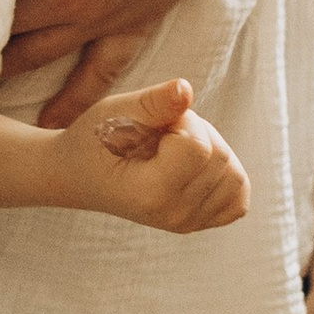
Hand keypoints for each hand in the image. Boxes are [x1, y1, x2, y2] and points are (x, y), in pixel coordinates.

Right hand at [49, 75, 248, 232]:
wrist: (76, 175)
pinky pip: (238, 196)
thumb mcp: (114, 112)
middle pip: (221, 158)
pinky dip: (225, 175)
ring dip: (211, 149)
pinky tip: (195, 166)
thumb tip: (186, 89)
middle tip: (160, 133)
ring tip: (173, 147)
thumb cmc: (94, 139)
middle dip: (197, 131)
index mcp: (150, 194)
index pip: (199, 148)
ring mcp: (187, 224)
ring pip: (235, 175)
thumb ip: (153, 102)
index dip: (183, 121)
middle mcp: (173, 216)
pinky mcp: (198, 223)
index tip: (155, 124)